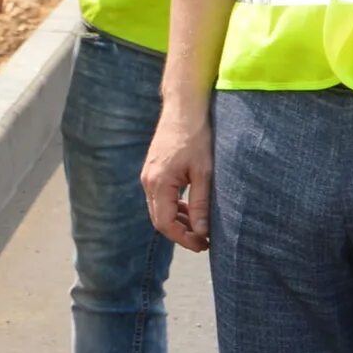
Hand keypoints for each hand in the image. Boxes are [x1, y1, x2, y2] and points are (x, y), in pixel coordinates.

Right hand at [142, 103, 214, 252]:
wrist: (184, 107)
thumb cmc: (196, 136)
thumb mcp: (204, 172)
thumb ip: (201, 204)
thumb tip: (201, 232)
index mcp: (159, 183)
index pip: (165, 224)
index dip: (184, 239)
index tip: (203, 245)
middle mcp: (148, 181)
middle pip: (159, 220)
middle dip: (181, 234)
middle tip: (203, 241)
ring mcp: (148, 175)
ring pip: (159, 209)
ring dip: (177, 221)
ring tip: (200, 228)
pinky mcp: (153, 170)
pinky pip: (160, 197)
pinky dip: (174, 207)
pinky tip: (190, 208)